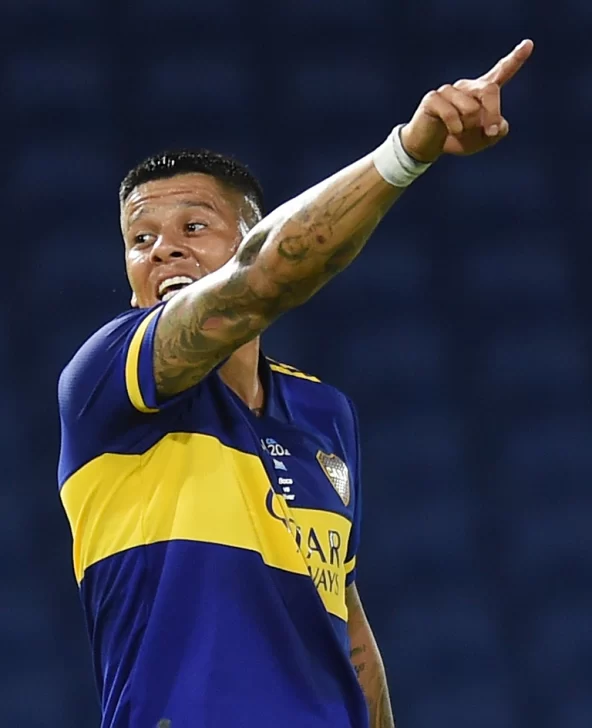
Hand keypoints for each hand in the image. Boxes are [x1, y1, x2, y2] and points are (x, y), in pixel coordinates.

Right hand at [400, 39, 533, 161]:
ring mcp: (448, 90)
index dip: (515, 59)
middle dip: (492, 115)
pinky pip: (451, 115)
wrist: (426, 145)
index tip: (528, 44)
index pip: (500, 72)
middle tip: (491, 133)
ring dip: (469, 127)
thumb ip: (497, 132)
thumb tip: (498, 125)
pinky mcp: (433, 98)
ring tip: (459, 132)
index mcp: (480, 92)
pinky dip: (455, 129)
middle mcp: (466, 86)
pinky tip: (451, 131)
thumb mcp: (481, 140)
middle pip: (489, 90)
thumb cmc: (455, 139)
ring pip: (471, 108)